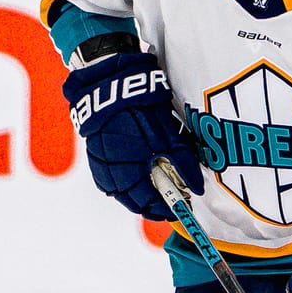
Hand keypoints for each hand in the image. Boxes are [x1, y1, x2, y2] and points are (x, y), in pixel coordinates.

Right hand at [61, 50, 203, 218]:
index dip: (165, 208)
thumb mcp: (168, 133)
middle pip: (132, 201)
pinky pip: (107, 181)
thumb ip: (182, 163)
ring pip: (119, 192)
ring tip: (153, 192)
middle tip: (168, 202)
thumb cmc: (141, 106)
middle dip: (151, 204)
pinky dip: (122, 185)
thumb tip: (197, 189)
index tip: (178, 208)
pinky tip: (134, 179)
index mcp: (130, 168)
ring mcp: (99, 164)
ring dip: (136, 196)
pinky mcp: (94, 155)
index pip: (148, 202)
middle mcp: (111, 171)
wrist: (109, 84)